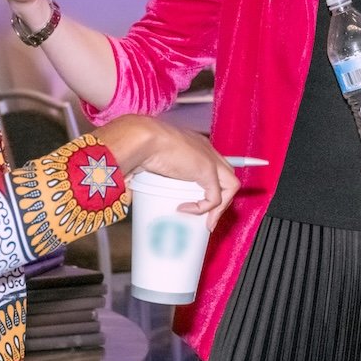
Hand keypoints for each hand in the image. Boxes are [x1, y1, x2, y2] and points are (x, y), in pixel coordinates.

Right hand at [93, 115, 239, 230]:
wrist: (142, 137)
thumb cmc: (137, 146)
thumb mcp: (148, 162)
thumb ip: (147, 176)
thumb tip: (130, 197)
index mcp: (195, 145)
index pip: (215, 167)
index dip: (212, 186)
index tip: (199, 202)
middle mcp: (206, 150)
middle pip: (228, 176)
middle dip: (221, 199)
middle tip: (205, 216)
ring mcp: (210, 159)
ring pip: (231, 186)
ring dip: (219, 208)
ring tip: (205, 222)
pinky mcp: (207, 170)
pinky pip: (215, 197)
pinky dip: (203, 208)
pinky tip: (185, 210)